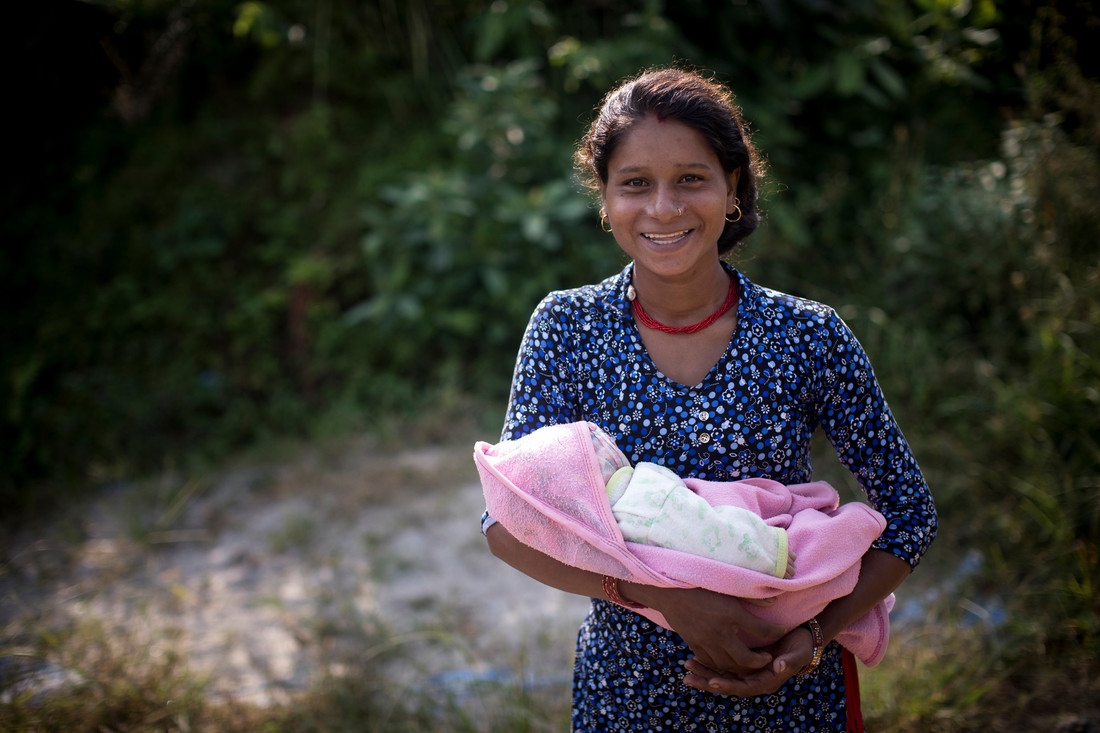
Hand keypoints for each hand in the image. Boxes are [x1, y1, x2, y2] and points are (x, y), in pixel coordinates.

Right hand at [624, 584, 787, 675]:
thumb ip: (751, 595)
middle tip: (768, 656)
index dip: (777, 631)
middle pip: (746, 658)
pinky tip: (728, 662)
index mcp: (731, 614)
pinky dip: (722, 666)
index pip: (762, 630)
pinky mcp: (694, 645)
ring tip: (750, 662)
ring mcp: (706, 641)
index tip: (784, 630)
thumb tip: (773, 602)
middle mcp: (720, 632)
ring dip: (742, 667)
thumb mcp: (727, 585)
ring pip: (729, 665)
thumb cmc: (699, 584)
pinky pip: (712, 663)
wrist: (668, 591)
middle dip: (760, 661)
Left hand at [682, 625, 813, 696]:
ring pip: (723, 675)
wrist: (803, 638)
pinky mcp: (744, 662)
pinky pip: (724, 665)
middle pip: (728, 684)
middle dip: (707, 681)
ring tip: (687, 667)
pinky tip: (696, 657)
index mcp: (767, 681)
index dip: (728, 685)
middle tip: (688, 677)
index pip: (743, 687)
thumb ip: (790, 661)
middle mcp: (755, 679)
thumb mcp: (800, 652)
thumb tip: (779, 666)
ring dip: (705, 672)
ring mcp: (748, 672)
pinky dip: (710, 663)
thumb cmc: (802, 645)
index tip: (712, 681)